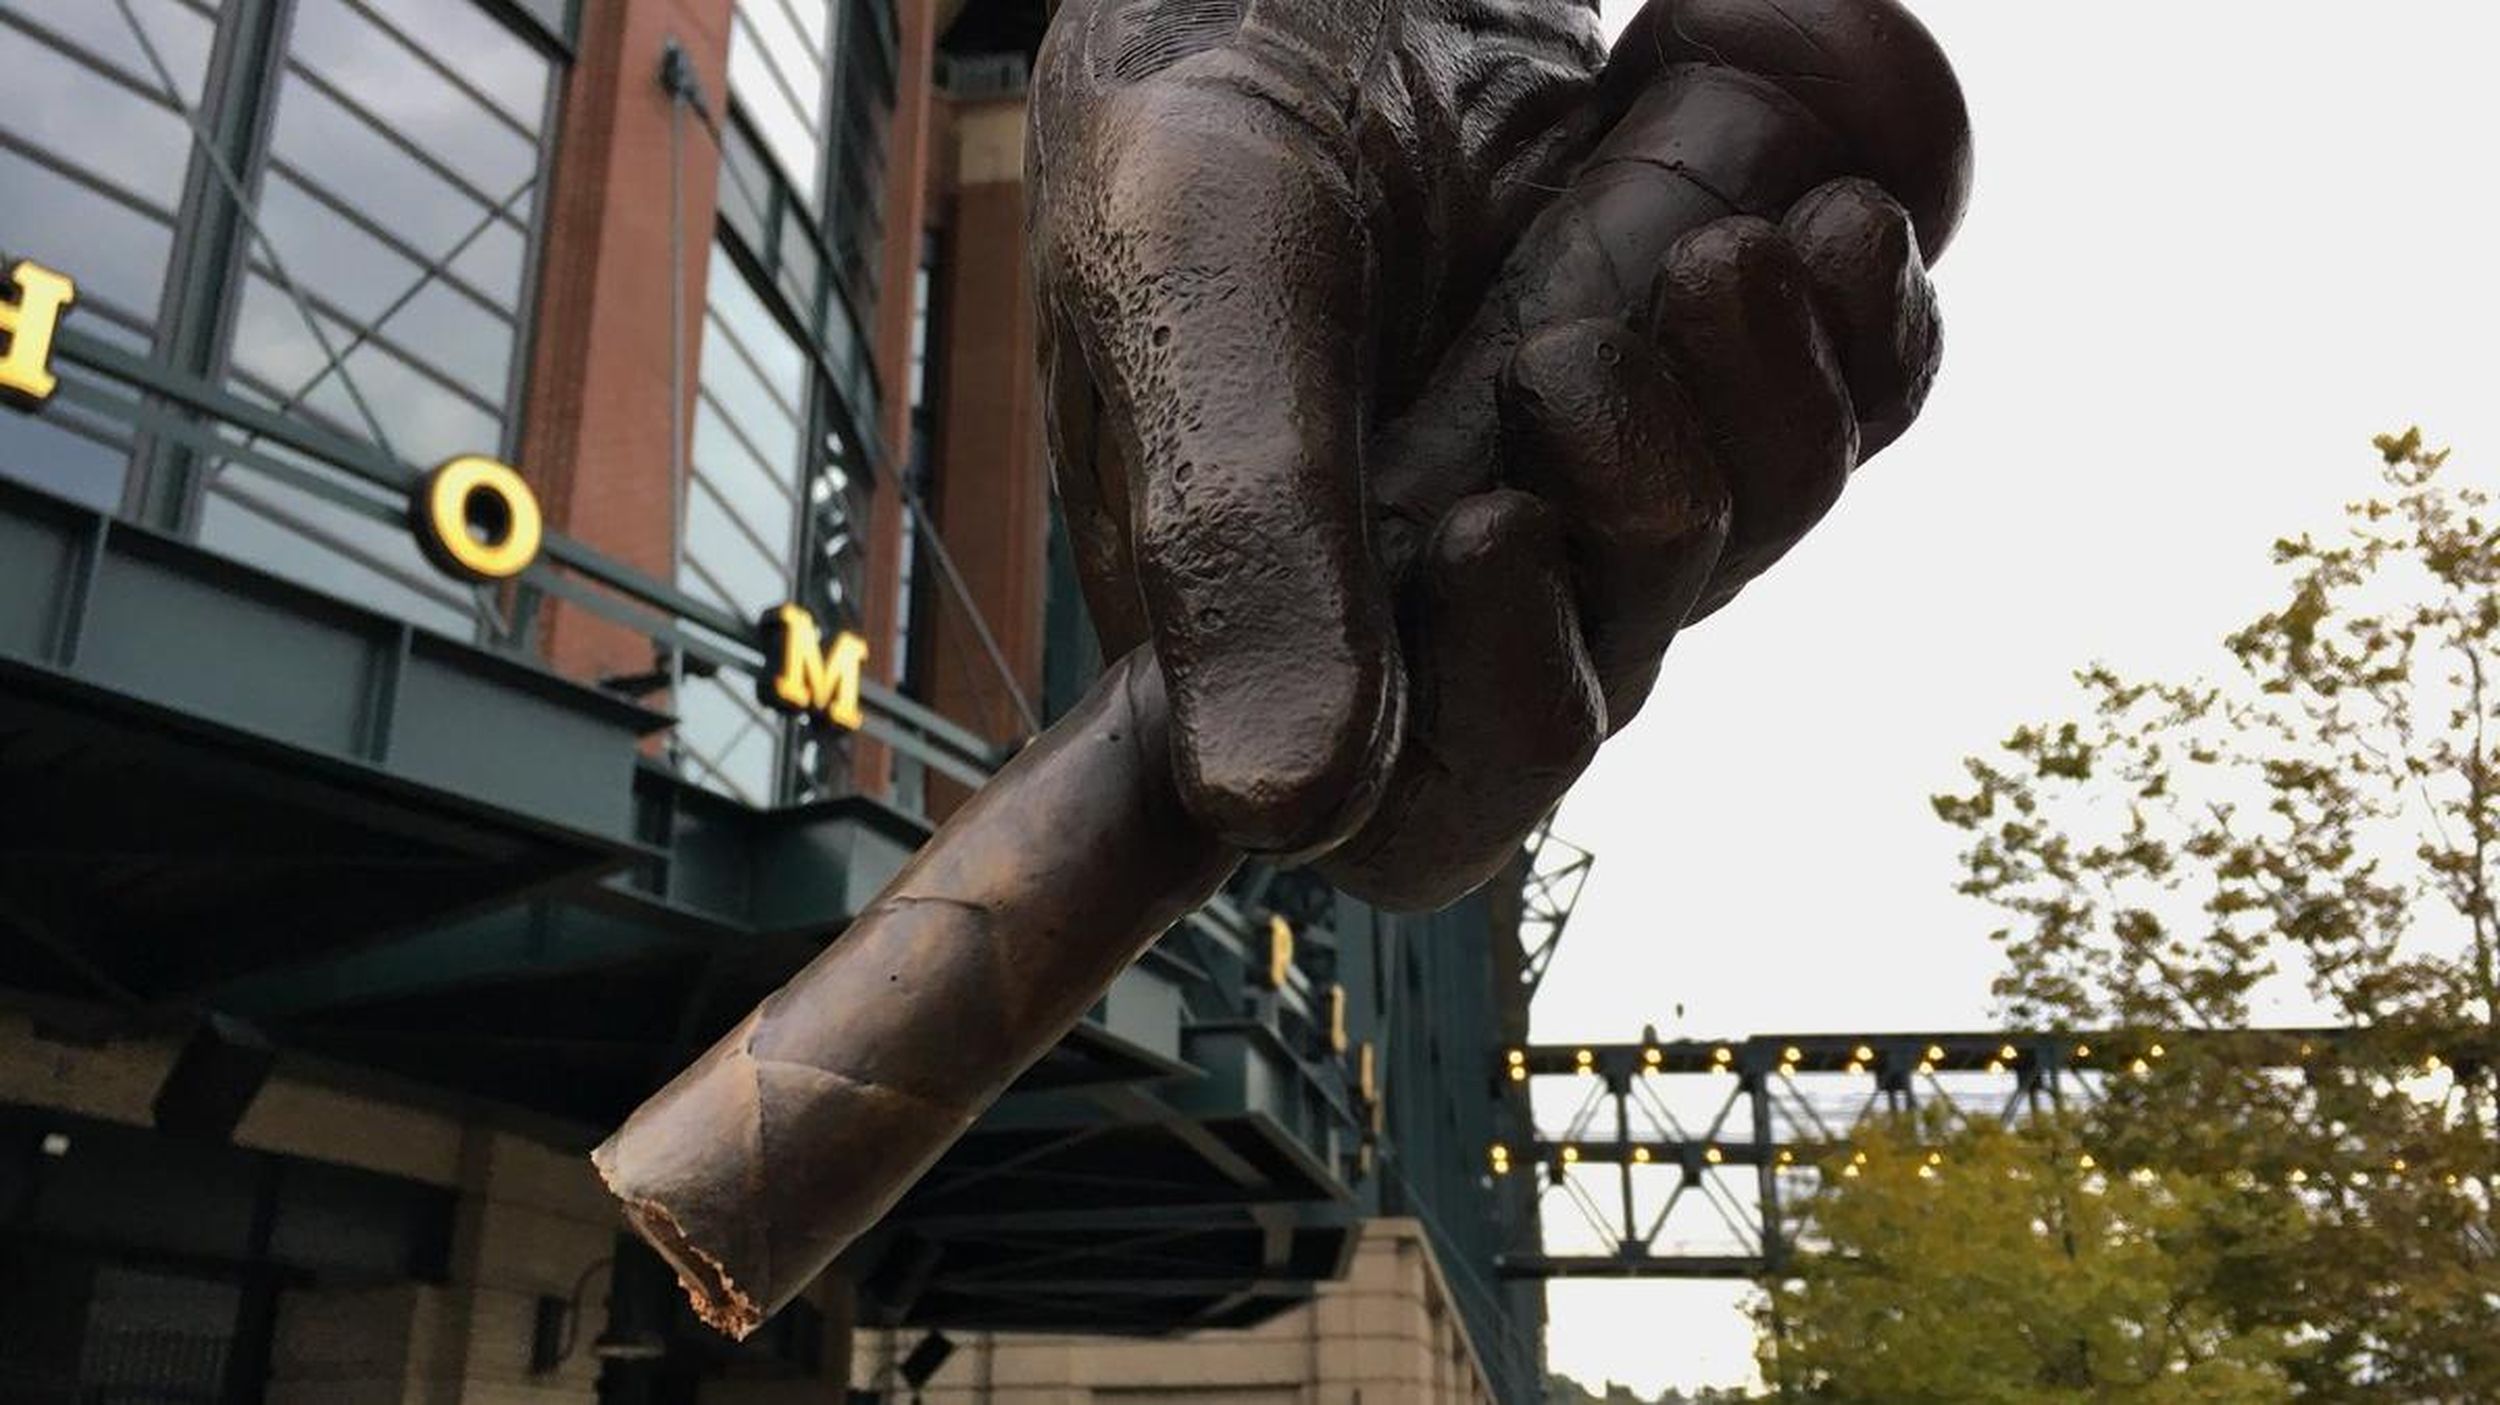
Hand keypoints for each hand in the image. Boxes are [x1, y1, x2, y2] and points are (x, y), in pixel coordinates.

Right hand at [1030, 0, 1970, 903]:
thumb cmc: (1227, 73)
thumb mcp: (1206, 268)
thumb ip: (1236, 524)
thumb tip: (1279, 811)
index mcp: (1268, 598)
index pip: (1405, 809)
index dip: (1491, 739)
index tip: (1500, 528)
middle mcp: (1426, 570)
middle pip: (1617, 679)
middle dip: (1647, 513)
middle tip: (1579, 339)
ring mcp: (1572, 474)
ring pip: (1743, 539)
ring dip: (1767, 407)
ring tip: (1716, 242)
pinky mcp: (1685, 377)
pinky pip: (1833, 418)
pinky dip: (1855, 330)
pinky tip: (1827, 224)